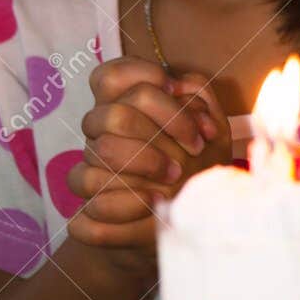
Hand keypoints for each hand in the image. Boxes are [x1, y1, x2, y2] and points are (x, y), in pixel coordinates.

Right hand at [67, 58, 227, 264]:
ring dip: (147, 163)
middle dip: (164, 126)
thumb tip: (179, 87)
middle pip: (115, 113)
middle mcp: (102, 135)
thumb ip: (199, 97)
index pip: (109, 77)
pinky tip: (153, 204)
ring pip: (100, 151)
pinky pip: (93, 204)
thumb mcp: (211, 129)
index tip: (175, 90)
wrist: (183, 225)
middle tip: (194, 148)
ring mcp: (91, 170)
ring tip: (176, 178)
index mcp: (124, 108)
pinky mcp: (89, 212)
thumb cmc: (198, 167)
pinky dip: (129, 204)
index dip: (141, 75)